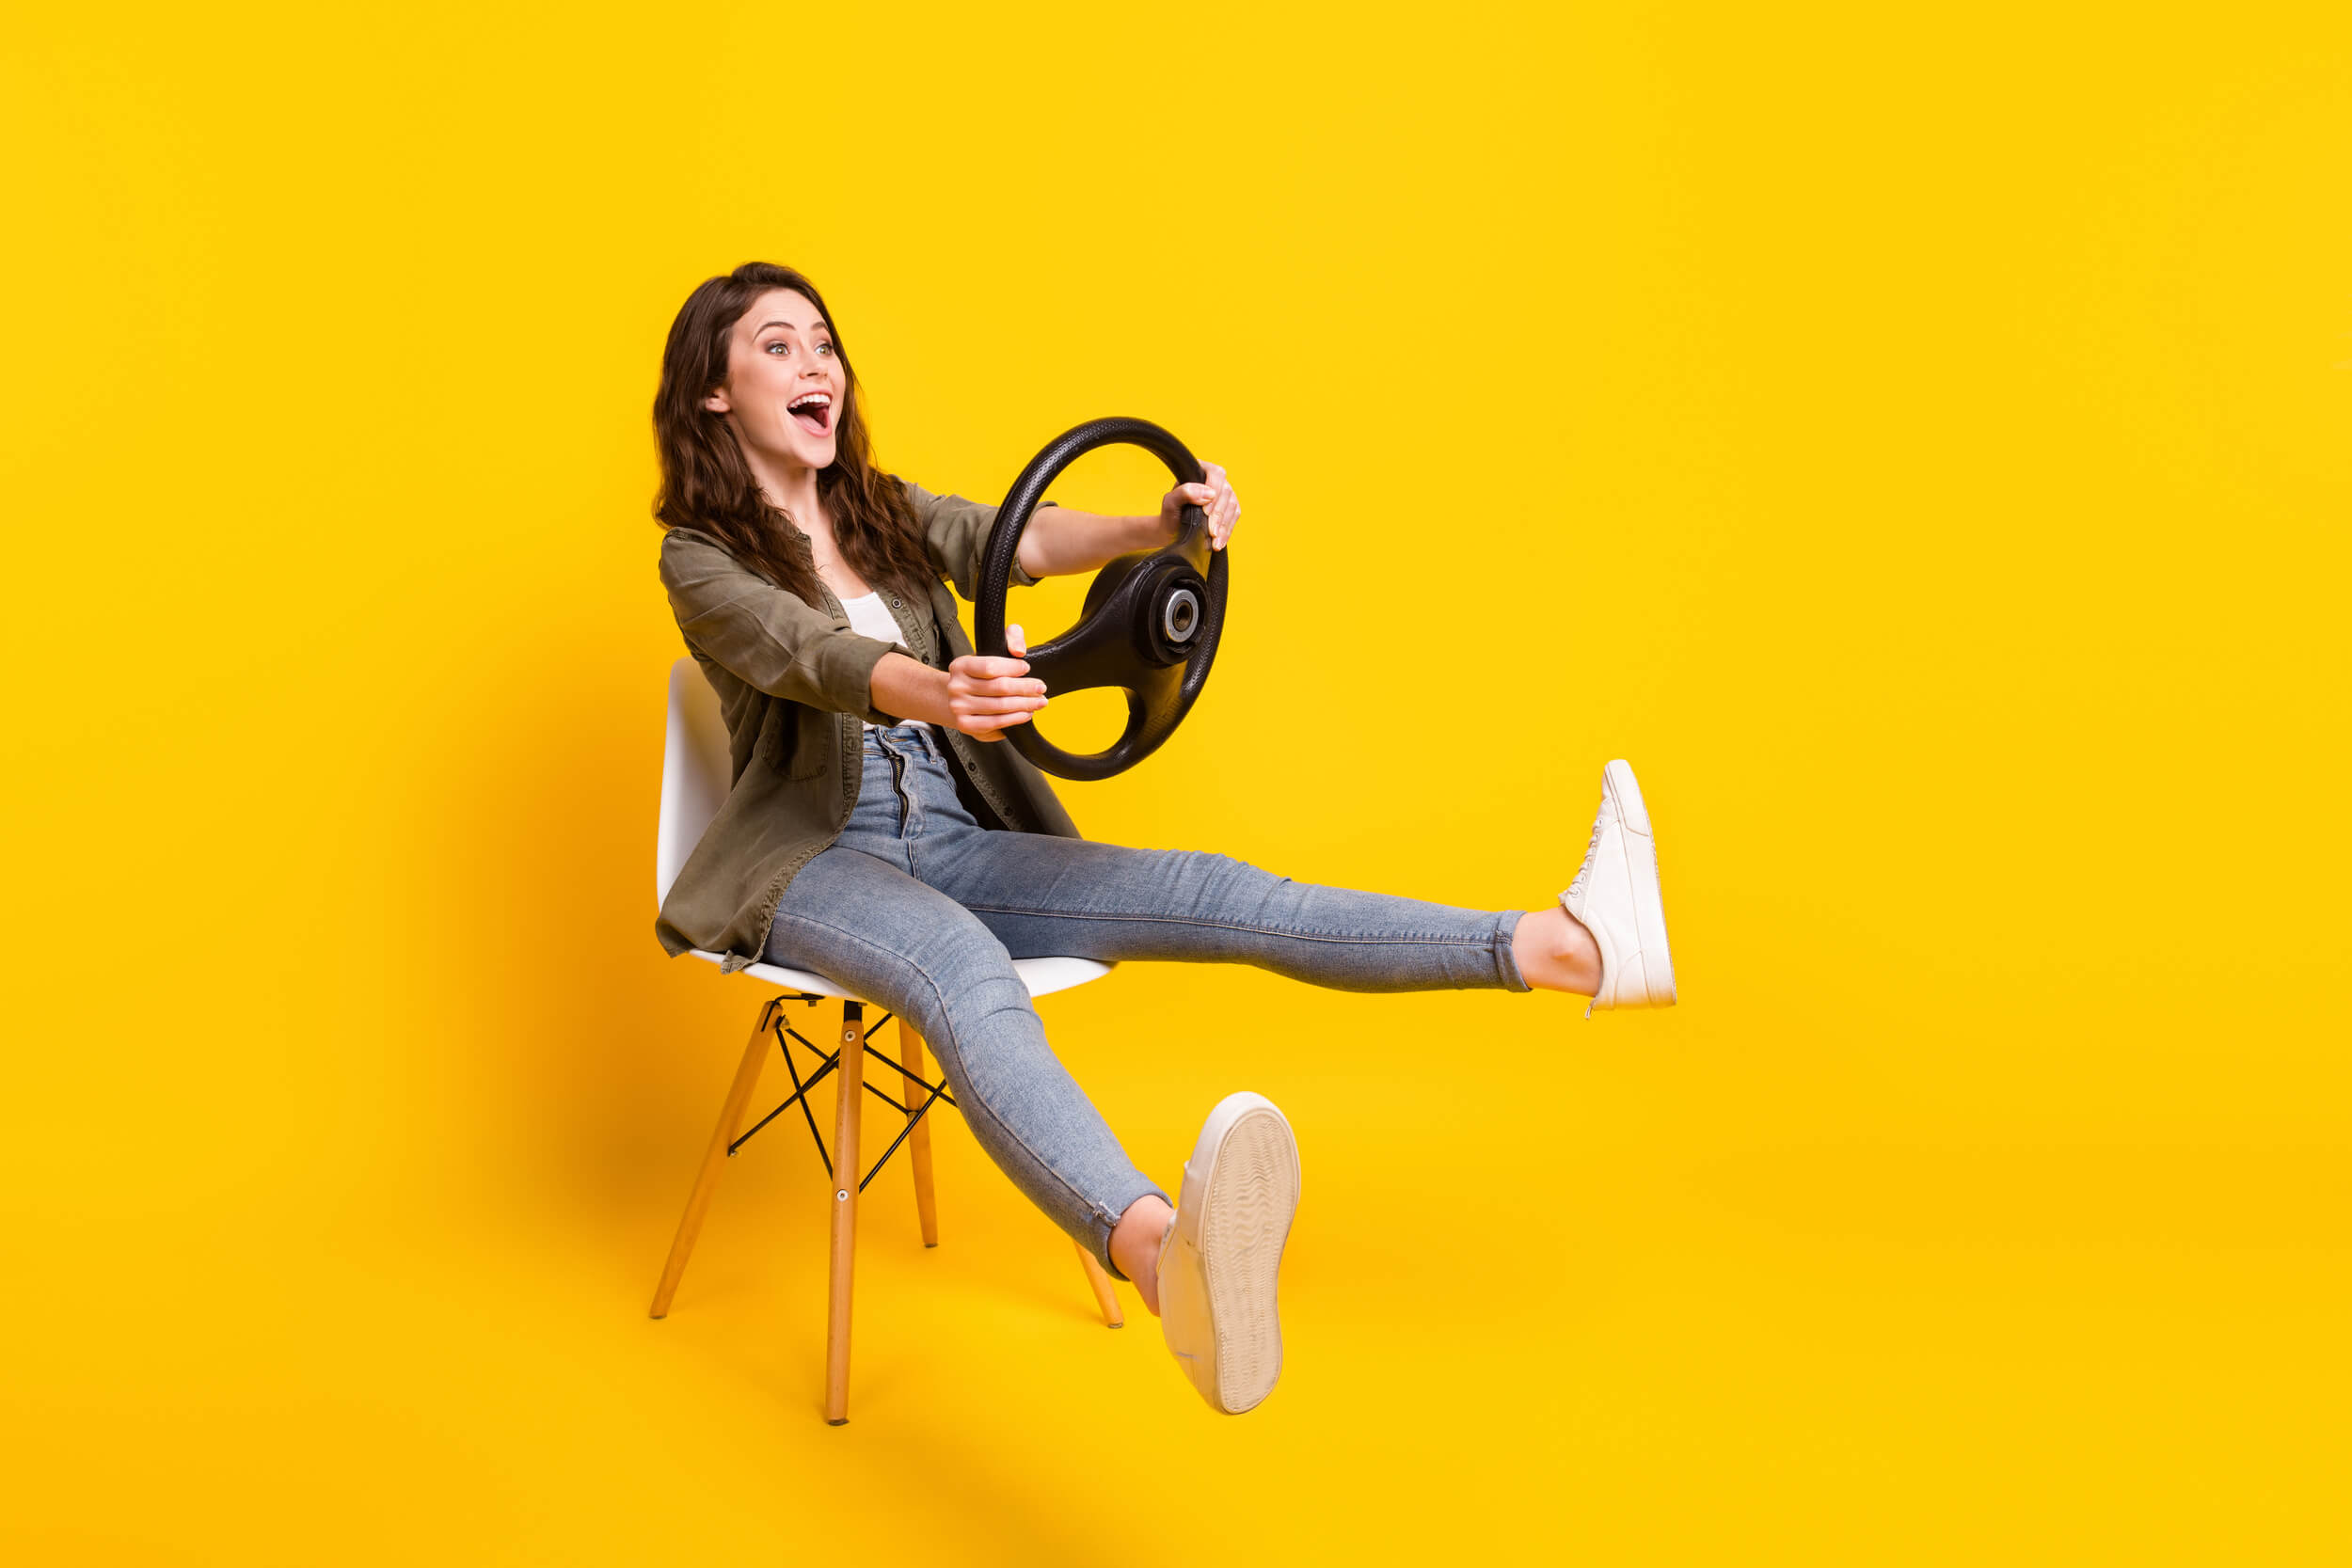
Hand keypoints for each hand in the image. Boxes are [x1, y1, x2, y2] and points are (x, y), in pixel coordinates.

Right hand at [946, 622, 1046, 741]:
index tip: (1027, 668)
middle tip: (1041, 687)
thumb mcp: (994, 648)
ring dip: (1025, 704)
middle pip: (999, 687)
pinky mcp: (965, 725)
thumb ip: (1012, 638)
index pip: (991, 666)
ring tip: (1039, 701)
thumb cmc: (982, 674)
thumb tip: (1019, 651)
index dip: (1013, 668)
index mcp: (960, 665)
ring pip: (1000, 706)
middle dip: (1025, 688)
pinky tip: (1027, 714)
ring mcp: (958, 707)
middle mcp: (956, 686)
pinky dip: (1015, 719)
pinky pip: (996, 722)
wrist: (960, 698)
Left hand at [1160, 461, 1239, 551]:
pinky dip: (1227, 532)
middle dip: (1219, 515)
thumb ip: (1184, 492)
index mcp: (1199, 471)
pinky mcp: (1230, 509)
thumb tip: (1208, 493)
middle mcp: (1214, 480)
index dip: (1214, 492)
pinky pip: (1234, 517)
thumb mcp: (1170, 502)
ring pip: (1233, 506)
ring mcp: (1224, 494)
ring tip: (1214, 541)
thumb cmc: (1170, 514)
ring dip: (1224, 526)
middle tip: (1210, 532)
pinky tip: (1219, 542)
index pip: (1215, 474)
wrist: (1172, 531)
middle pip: (1226, 492)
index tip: (1206, 511)